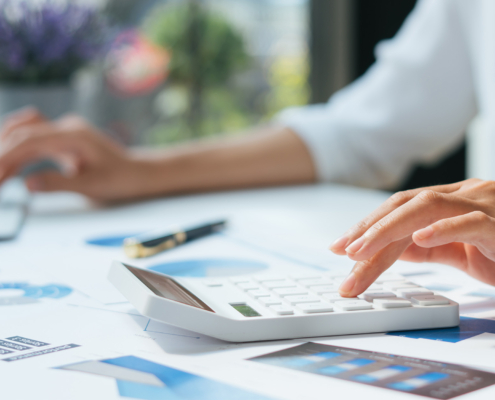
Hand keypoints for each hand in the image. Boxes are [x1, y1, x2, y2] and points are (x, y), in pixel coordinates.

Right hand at [0, 108, 154, 200]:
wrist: (139, 172)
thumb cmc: (121, 179)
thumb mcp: (92, 186)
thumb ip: (59, 184)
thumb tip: (27, 184)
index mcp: (74, 136)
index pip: (30, 141)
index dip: (6, 156)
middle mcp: (67, 127)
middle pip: (22, 133)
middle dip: (2, 154)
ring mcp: (65, 130)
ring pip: (25, 132)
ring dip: (7, 150)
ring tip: (0, 175)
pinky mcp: (64, 138)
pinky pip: (35, 139)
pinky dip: (19, 151)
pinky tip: (9, 167)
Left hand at [330, 179, 494, 296]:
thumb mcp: (460, 252)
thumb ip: (428, 246)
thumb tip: (391, 247)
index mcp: (451, 202)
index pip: (399, 209)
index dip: (367, 225)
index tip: (340, 247)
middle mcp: (465, 196)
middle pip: (404, 205)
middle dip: (368, 229)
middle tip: (341, 253)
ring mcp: (485, 205)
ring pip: (428, 206)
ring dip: (388, 229)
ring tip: (361, 251)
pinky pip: (470, 222)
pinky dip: (442, 230)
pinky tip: (418, 240)